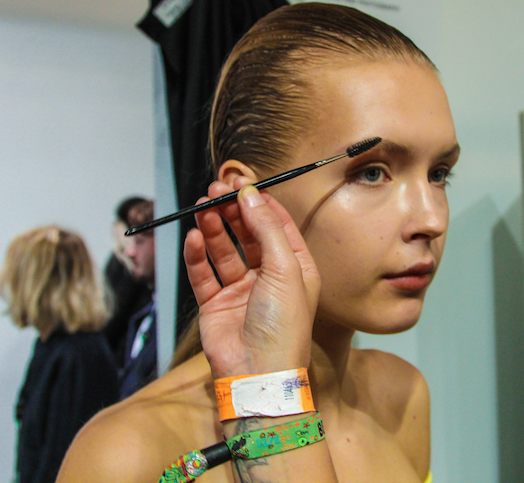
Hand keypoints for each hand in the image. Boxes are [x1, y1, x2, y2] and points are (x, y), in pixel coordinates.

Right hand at [184, 180, 320, 377]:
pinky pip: (204, 274)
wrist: (258, 372)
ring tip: (201, 208)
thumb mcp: (284, 268)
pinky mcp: (215, 305)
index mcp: (296, 268)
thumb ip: (266, 228)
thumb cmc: (283, 325)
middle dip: (232, 211)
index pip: (278, 225)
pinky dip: (198, 254)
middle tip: (215, 191)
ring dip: (214, 228)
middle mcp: (269, 277)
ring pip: (224, 250)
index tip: (242, 183)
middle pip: (248, 234)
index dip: (260, 202)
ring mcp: (242, 291)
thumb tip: (250, 194)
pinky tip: (194, 237)